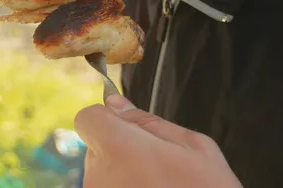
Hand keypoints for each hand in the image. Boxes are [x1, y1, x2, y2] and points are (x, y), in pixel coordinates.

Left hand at [75, 94, 241, 187]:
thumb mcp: (194, 148)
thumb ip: (149, 122)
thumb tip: (116, 103)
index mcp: (118, 148)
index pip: (88, 118)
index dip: (108, 118)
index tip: (128, 127)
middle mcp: (98, 177)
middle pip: (96, 147)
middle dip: (120, 148)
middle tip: (157, 165)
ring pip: (103, 174)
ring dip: (123, 175)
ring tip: (158, 187)